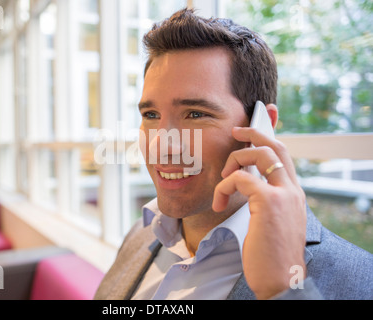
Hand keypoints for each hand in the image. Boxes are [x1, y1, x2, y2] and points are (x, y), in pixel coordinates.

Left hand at [212, 126, 306, 298]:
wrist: (281, 280)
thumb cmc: (271, 256)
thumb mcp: (270, 223)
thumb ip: (265, 202)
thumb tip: (247, 186)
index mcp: (293, 194)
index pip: (283, 156)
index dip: (268, 138)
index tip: (250, 131)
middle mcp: (292, 190)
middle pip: (276, 146)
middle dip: (254, 132)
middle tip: (234, 131)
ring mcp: (283, 194)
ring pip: (259, 154)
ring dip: (235, 160)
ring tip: (224, 180)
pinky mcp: (269, 202)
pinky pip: (240, 178)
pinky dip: (224, 186)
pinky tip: (219, 203)